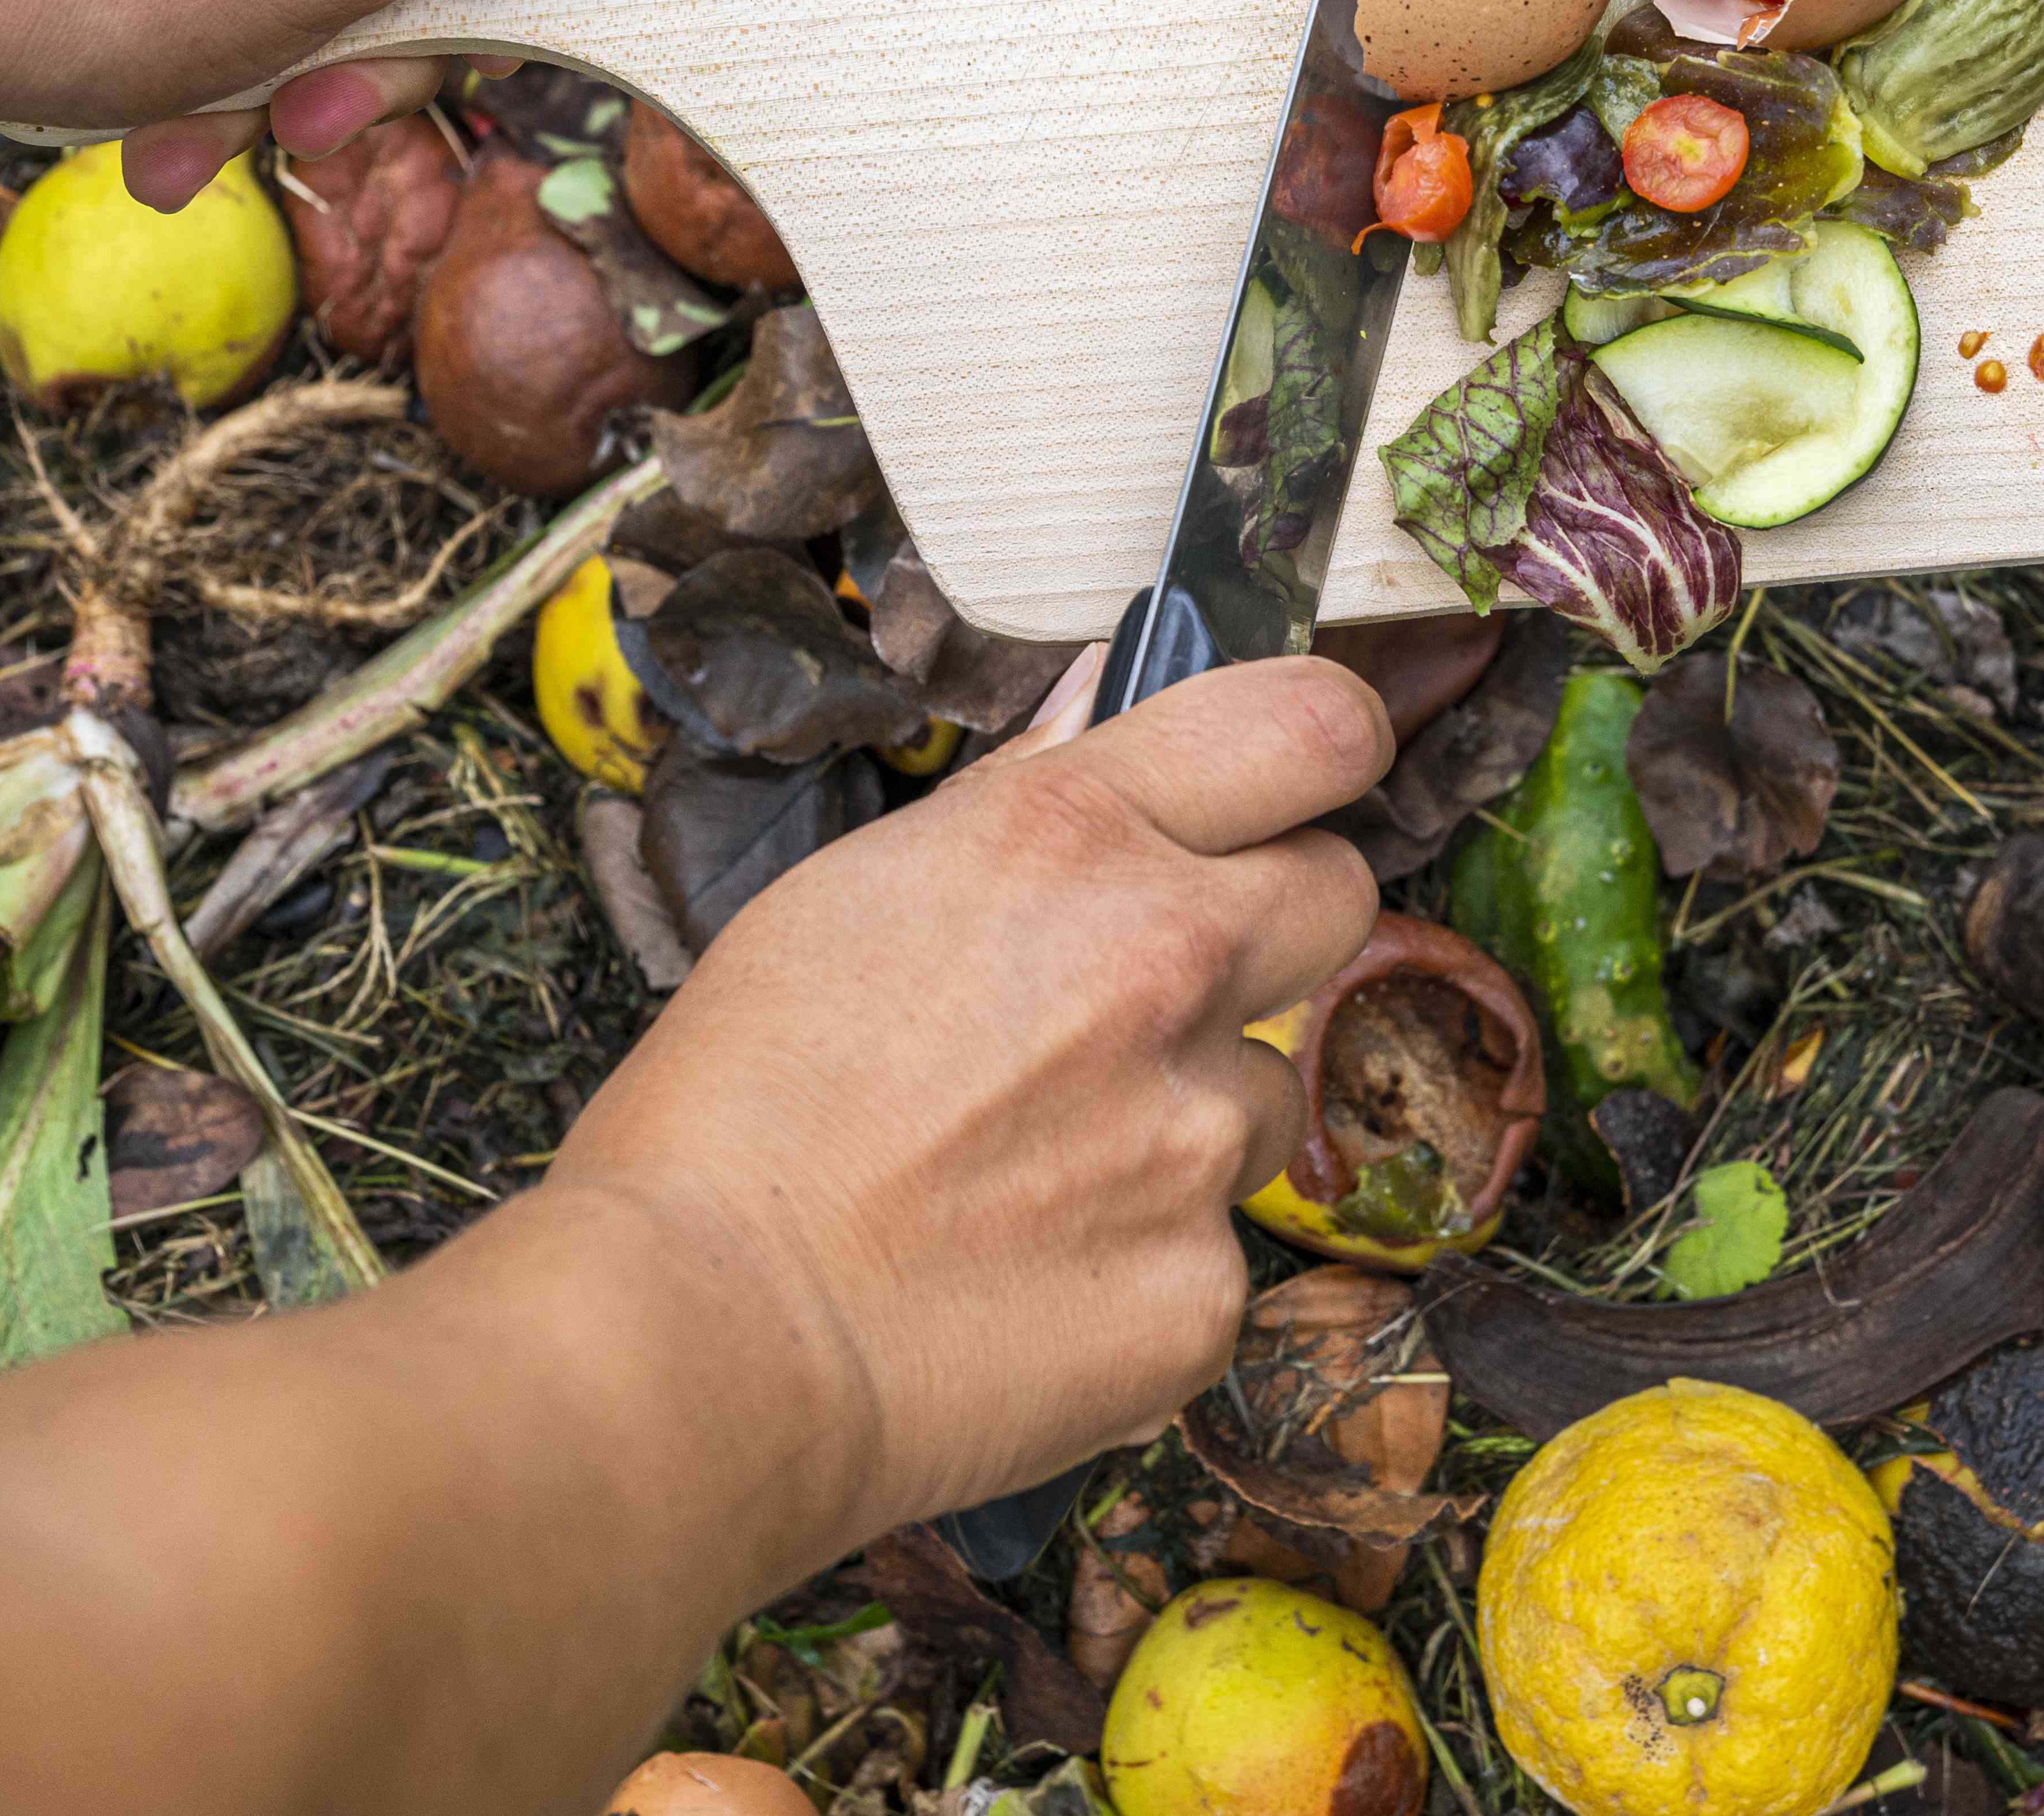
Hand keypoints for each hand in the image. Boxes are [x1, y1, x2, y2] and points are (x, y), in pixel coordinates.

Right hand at [547, 658, 1389, 1541]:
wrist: (706, 1333)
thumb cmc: (738, 1109)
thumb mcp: (857, 892)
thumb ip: (1024, 803)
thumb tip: (1104, 710)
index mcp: (1075, 837)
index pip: (1313, 725)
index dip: (1321, 748)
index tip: (1296, 785)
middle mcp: (1168, 962)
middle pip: (1336, 893)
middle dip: (1267, 929)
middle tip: (1144, 993)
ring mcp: (1202, 1134)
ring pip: (1268, 1092)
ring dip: (1191, 1115)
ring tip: (1036, 1170)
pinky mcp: (1208, 1285)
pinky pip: (1218, 1248)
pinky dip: (1144, 1262)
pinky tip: (1030, 1279)